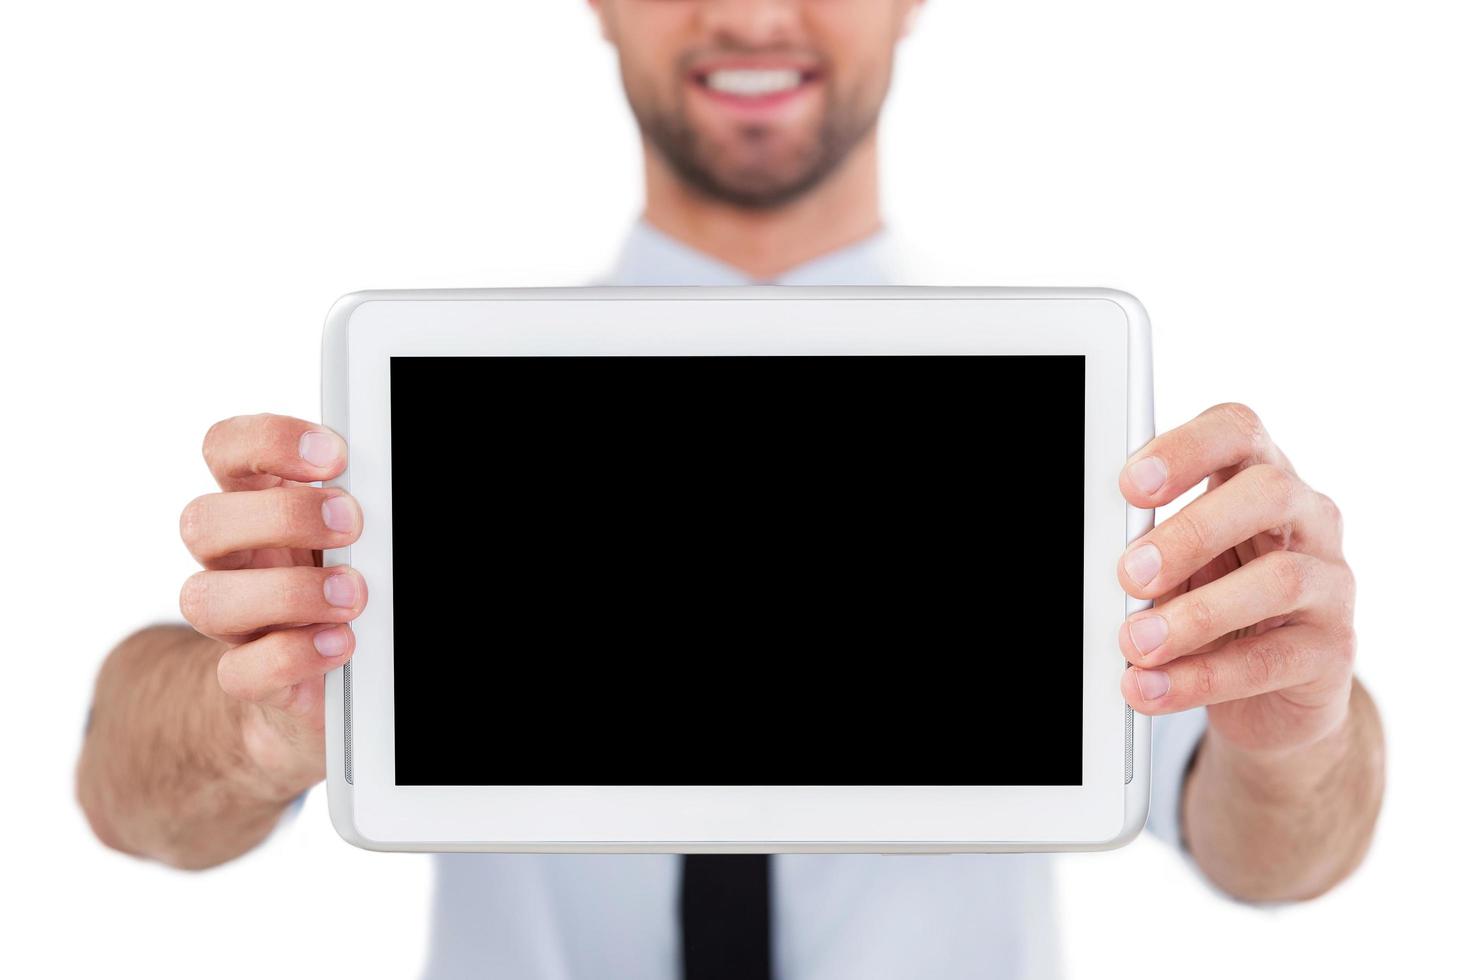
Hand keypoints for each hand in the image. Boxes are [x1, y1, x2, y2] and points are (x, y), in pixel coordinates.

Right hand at [177, 414, 364, 796]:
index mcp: (257, 504)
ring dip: (288, 592)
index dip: (267, 441)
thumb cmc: (345, 585)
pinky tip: (341, 643)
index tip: (334, 455)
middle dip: (282, 516)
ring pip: (204, 599)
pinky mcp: (250, 679)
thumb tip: (393, 486)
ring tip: (353, 596)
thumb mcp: (359, 536)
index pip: (226, 450)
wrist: (329, 687)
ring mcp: (233, 622)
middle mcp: (233, 559)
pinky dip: (293, 656)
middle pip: (202, 521)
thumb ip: (362, 504)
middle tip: (350, 524)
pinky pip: (238, 672)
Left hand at [1116, 403, 1355, 753]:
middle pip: (1267, 493)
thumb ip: (1152, 555)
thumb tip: (1112, 569)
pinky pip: (1271, 658)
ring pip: (1279, 580)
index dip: (1185, 449)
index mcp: (1258, 478)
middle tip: (1131, 573)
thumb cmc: (1217, 604)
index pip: (1236, 432)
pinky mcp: (1333, 649)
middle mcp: (1307, 519)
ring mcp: (1330, 582)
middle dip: (1192, 531)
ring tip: (1136, 644)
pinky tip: (1153, 687)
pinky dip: (1203, 676)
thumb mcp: (1179, 569)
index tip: (1131, 485)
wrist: (1275, 694)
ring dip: (1194, 615)